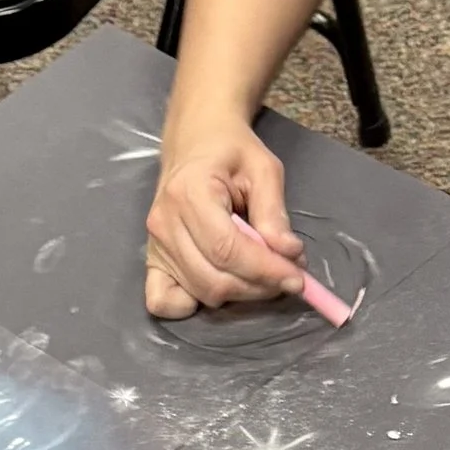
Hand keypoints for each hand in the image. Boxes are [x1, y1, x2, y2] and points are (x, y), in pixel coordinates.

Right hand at [145, 117, 305, 317]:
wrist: (194, 142)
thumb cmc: (231, 151)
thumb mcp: (263, 168)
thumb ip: (273, 212)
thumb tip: (288, 254)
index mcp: (189, 193)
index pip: (227, 250)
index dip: (265, 270)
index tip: (297, 278)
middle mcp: (165, 224)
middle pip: (213, 279)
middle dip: (257, 286)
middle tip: (287, 276)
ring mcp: (154, 246)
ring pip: (200, 291)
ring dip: (239, 293)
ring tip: (263, 276)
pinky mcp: (152, 260)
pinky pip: (162, 301)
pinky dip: (189, 307)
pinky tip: (218, 287)